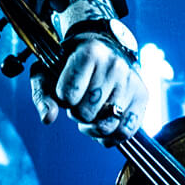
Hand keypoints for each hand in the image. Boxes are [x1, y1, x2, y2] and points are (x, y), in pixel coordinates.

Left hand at [31, 25, 147, 139]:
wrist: (104, 47)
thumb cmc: (72, 62)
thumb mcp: (50, 70)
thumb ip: (42, 95)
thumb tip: (48, 118)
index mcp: (89, 53)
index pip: (68, 94)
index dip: (63, 99)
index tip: (66, 90)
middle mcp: (114, 65)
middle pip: (87, 112)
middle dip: (77, 113)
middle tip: (80, 101)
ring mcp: (130, 81)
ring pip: (106, 125)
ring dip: (93, 127)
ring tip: (91, 113)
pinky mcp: (142, 95)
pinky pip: (126, 130)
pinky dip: (112, 137)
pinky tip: (104, 127)